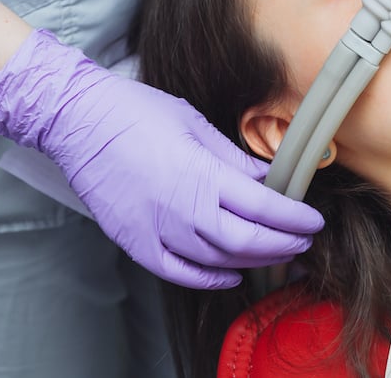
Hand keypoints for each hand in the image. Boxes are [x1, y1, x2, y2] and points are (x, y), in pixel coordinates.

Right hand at [0, 29, 323, 289]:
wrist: (77, 120)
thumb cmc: (135, 112)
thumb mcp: (195, 124)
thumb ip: (234, 158)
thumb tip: (267, 176)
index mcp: (203, 175)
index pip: (264, 207)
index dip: (295, 218)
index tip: (314, 220)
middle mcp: (182, 210)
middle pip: (248, 241)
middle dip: (284, 244)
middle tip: (304, 242)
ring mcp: (156, 230)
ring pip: (218, 260)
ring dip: (254, 261)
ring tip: (277, 254)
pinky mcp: (134, 242)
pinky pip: (178, 272)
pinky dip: (208, 278)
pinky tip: (231, 274)